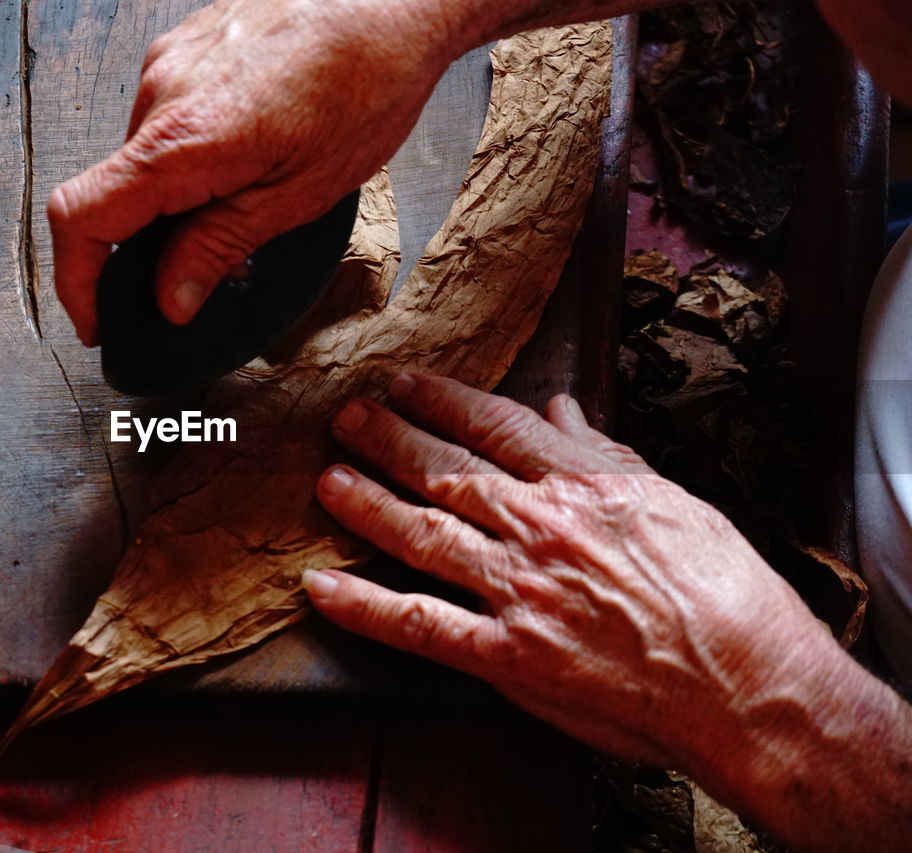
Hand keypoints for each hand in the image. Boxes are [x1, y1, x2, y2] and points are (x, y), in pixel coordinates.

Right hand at [47, 0, 461, 344]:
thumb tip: (168, 301)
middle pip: (109, 195)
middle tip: (192, 283)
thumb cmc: (367, 85)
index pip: (83, 218)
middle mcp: (160, 93)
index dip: (78, 282)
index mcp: (184, 139)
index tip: (101, 321)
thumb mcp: (300, 195)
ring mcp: (168, 63)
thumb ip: (220, 247)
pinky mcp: (185, 47)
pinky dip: (184, 160)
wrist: (393, 1)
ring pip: (140, 160)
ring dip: (170, 202)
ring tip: (240, 209)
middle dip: (140, 251)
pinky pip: (162, 121)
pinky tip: (242, 161)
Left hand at [305, 374, 851, 778]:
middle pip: (446, 471)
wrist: (747, 683)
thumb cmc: (725, 592)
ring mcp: (518, 590)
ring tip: (327, 479)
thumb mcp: (673, 500)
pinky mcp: (507, 655)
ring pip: (422, 533)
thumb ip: (605, 451)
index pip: (495, 427)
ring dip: (367, 504)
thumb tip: (561, 407)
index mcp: (583, 485)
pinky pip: (420, 625)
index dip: (441, 400)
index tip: (404, 383)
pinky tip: (320, 588)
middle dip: (389, 439)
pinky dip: (365, 607)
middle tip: (346, 417)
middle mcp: (540, 527)